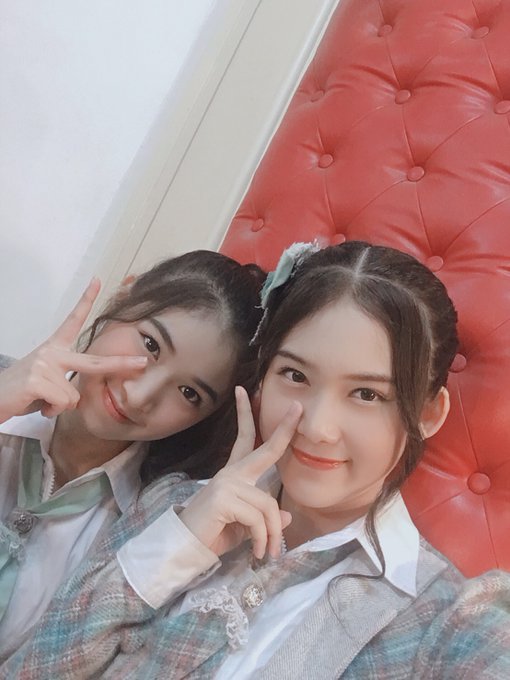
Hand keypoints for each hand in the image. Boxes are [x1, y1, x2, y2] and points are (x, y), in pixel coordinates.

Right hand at [0, 278, 146, 421]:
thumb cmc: (22, 392)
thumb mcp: (47, 379)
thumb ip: (66, 377)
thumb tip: (85, 390)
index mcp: (54, 348)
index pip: (72, 321)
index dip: (85, 300)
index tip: (97, 281)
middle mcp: (51, 352)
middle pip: (95, 362)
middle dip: (121, 365)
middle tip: (143, 363)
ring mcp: (44, 365)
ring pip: (74, 396)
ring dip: (59, 405)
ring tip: (41, 399)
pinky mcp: (37, 380)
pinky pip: (63, 402)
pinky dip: (51, 410)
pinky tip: (37, 404)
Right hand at [179, 386, 301, 558]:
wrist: (185, 549)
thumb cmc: (212, 536)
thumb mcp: (244, 527)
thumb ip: (263, 519)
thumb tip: (286, 517)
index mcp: (234, 474)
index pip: (245, 440)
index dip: (246, 415)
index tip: (245, 391)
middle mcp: (231, 474)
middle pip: (265, 449)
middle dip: (284, 428)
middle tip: (298, 407)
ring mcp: (226, 484)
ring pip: (268, 505)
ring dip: (273, 534)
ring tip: (269, 552)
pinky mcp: (224, 499)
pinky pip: (258, 519)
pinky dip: (262, 540)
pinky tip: (258, 552)